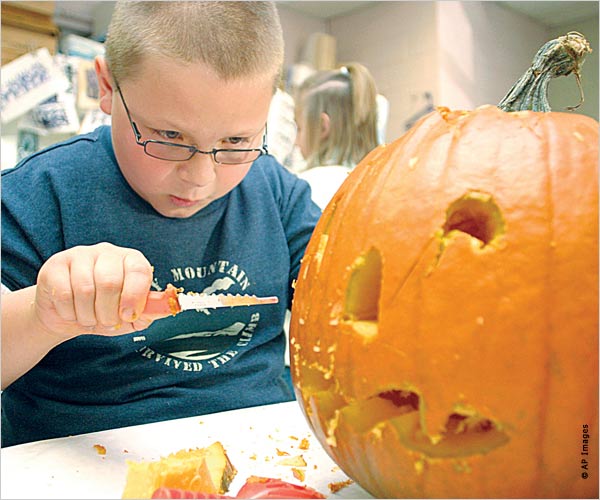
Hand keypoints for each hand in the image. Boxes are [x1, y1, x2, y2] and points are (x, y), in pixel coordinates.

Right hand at [35, 242, 154, 339]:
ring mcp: (81, 255)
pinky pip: (64, 293)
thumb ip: (150, 311)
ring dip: (88, 315)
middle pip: (110, 282)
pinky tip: (71, 311)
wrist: (68, 315)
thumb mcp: (131, 316)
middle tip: (106, 321)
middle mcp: (108, 252)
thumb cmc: (105, 312)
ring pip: (85, 289)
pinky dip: (69, 312)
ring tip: (89, 318)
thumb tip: (169, 308)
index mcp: (132, 260)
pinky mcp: (56, 264)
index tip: (128, 316)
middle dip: (108, 312)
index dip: (134, 297)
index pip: (138, 271)